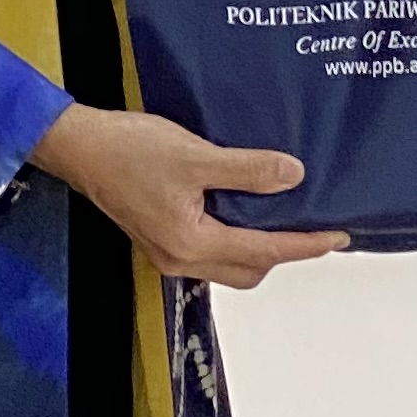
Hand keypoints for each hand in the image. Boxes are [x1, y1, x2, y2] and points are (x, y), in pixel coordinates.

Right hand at [31, 104, 350, 291]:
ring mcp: (168, 250)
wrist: (79, 147)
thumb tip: (293, 178)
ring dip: (258, 245)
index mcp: (191, 243)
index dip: (305, 245)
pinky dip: (234, 235)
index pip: (263, 252)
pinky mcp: (161, 236)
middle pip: (248, 269)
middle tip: (315, 226)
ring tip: (284, 215)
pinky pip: (210, 248)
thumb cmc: (129, 149)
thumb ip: (246, 170)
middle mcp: (180, 258)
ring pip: (229, 262)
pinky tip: (243, 206)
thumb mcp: (196, 156)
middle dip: (284, 252)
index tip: (338, 237)